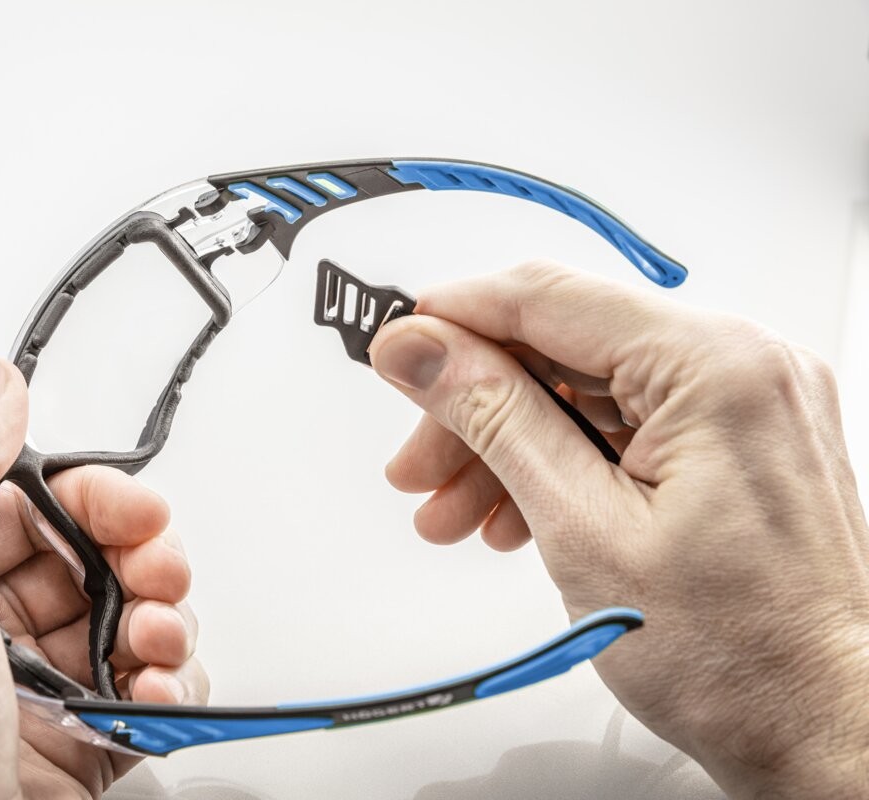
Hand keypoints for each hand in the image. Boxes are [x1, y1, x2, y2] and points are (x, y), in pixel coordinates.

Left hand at [0, 358, 207, 798]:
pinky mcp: (94, 730)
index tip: (131, 509)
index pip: (41, 500)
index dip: (96, 496)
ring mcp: (48, 677)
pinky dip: (175, 684)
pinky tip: (151, 692)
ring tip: (149, 643)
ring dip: (169, 619)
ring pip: (144, 613)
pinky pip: (161, 685)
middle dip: (148, 554)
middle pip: (104, 551)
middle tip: (153, 573)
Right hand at [369, 262, 868, 798]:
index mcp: (716, 366)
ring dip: (511, 444)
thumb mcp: (584, 529)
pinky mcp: (741, 441)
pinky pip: (628, 425)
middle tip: (418, 464)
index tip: (396, 348)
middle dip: (476, 405)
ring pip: (589, 391)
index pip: (550, 298)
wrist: (826, 731)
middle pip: (564, 348)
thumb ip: (494, 418)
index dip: (455, 318)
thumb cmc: (743, 657)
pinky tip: (517, 513)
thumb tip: (420, 350)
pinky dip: (565, 462)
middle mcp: (744, 365)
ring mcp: (748, 403)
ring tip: (458, 512)